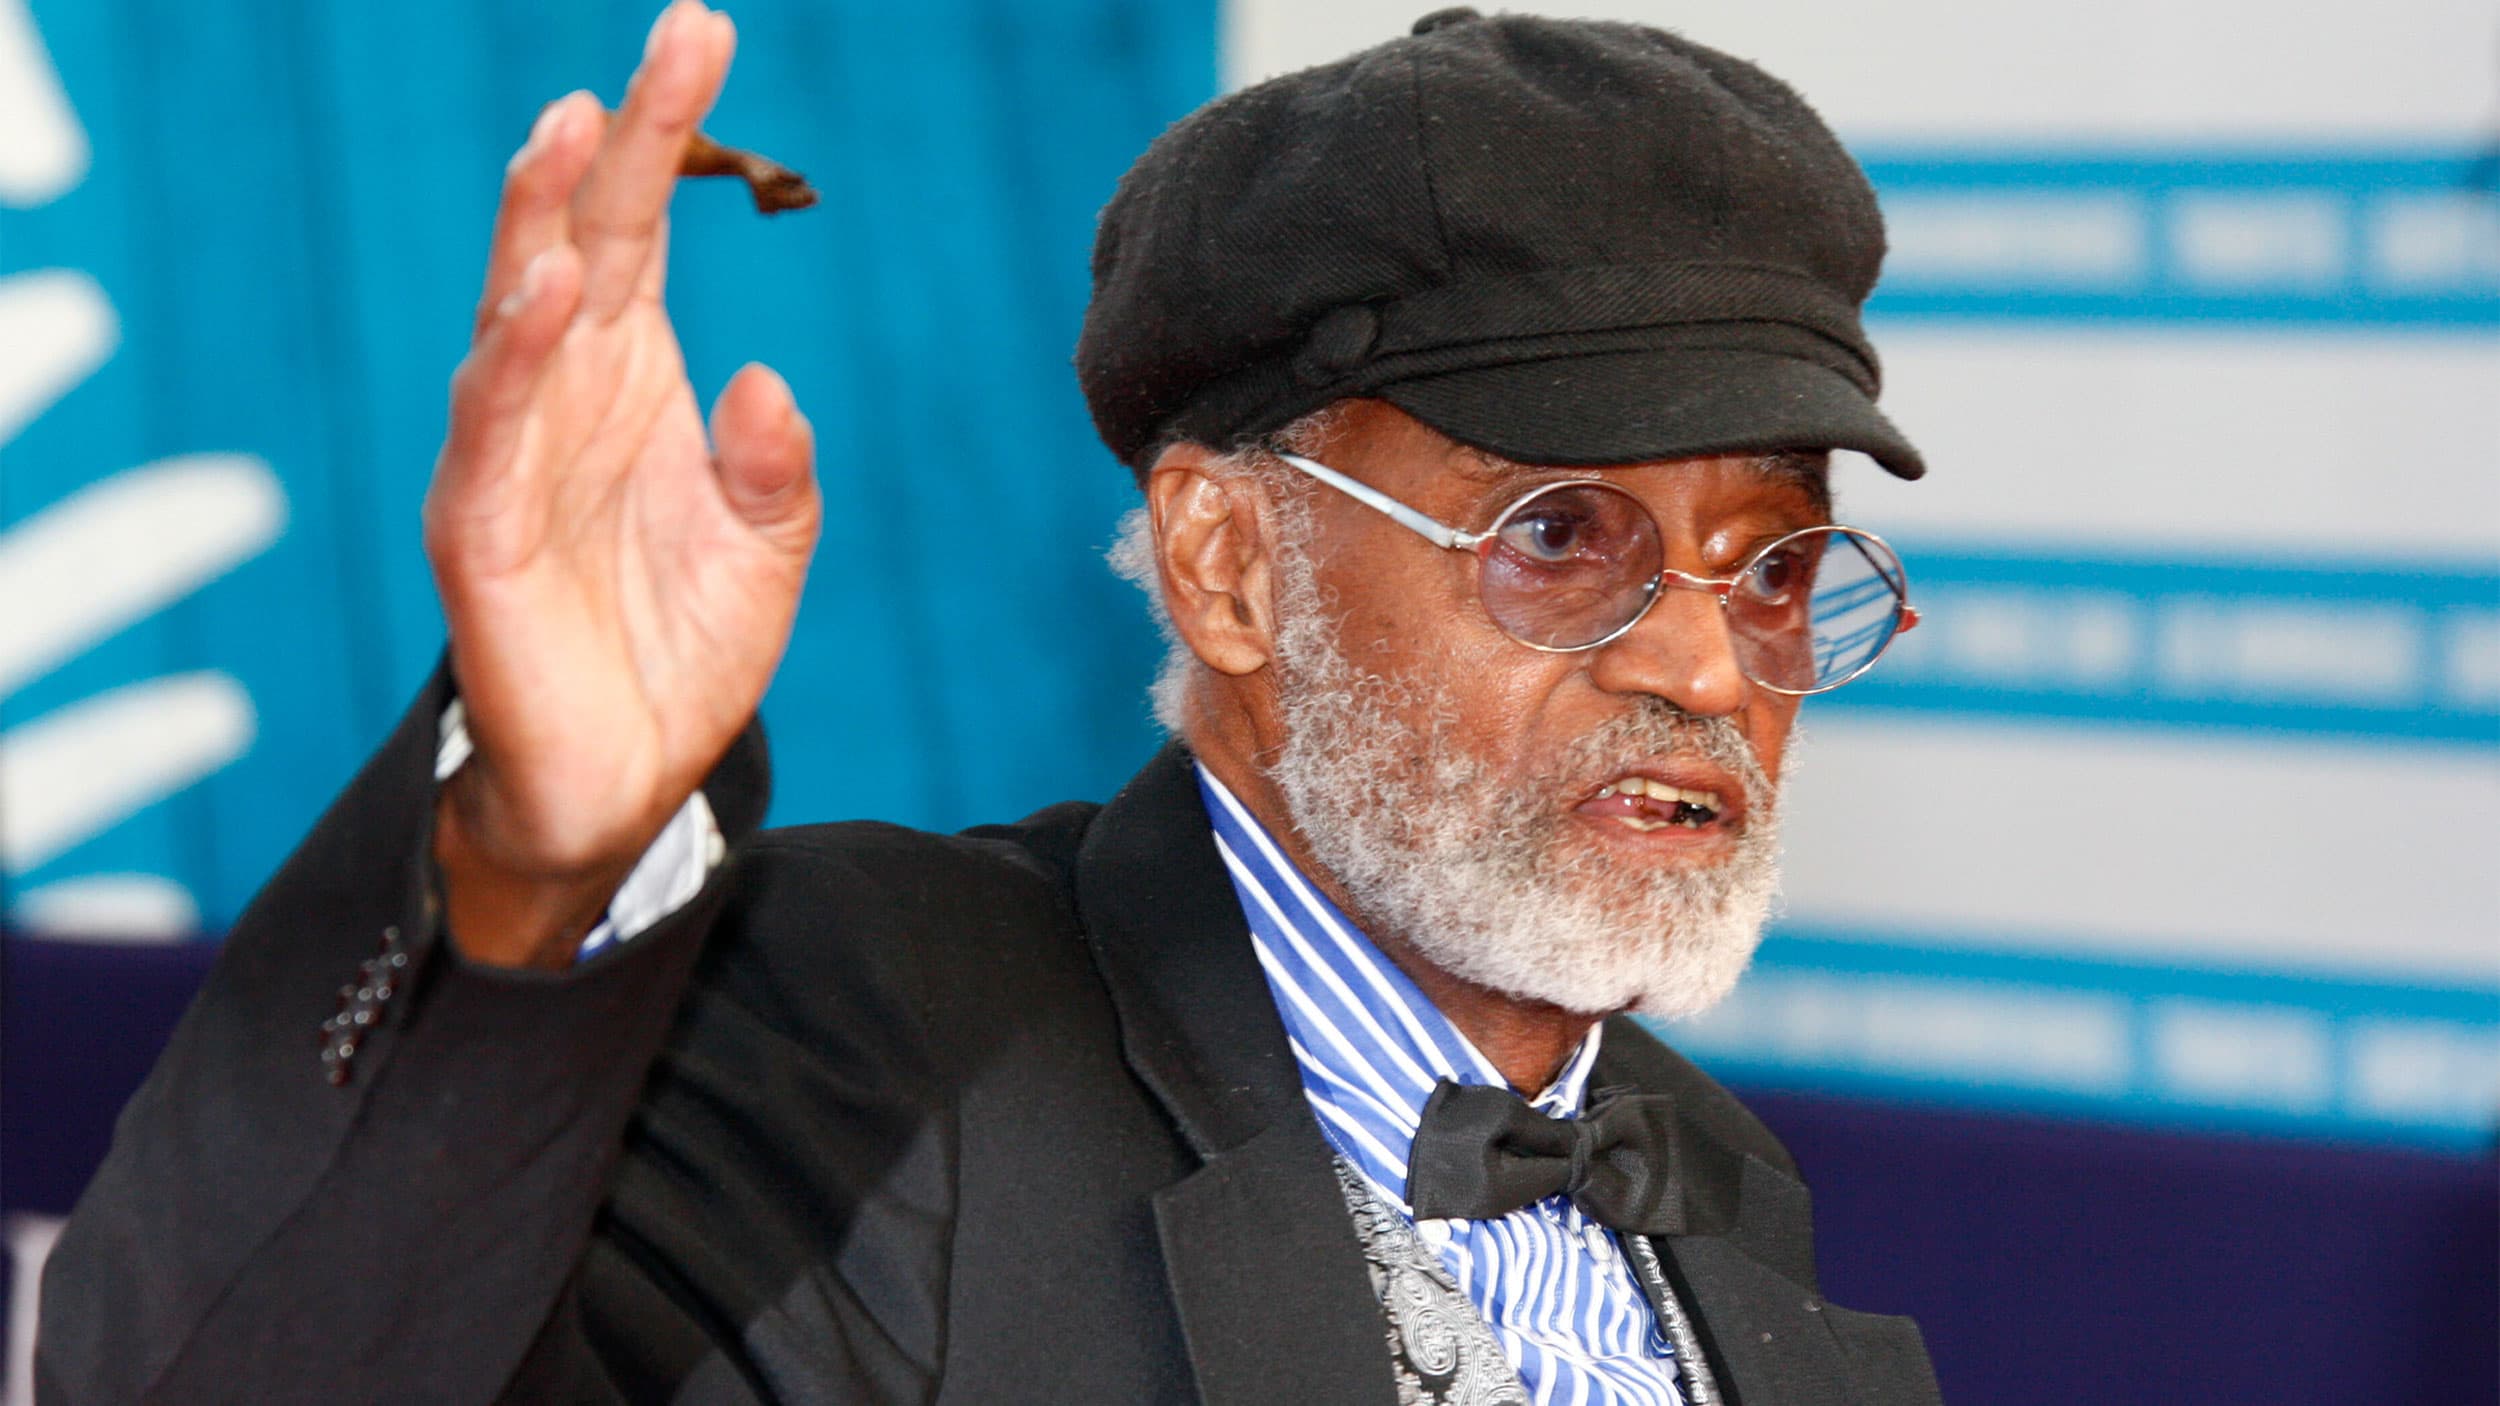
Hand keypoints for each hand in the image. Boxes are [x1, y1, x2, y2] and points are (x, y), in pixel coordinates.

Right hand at [422, 0, 818, 967]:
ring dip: (540, 221)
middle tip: (676, 39)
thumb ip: (777, 467)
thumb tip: (765, 382)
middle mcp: (565, 394)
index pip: (640, 228)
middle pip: (580, 238)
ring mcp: (514, 457)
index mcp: (631, 377)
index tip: (705, 32)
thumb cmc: (685, 647)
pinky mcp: (483, 532)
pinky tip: (546, 291)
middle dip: (617, 138)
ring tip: (573, 129)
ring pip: (516, 314)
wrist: (630, 780)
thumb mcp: (770, 547)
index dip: (668, 135)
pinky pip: (491, 431)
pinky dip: (513, 359)